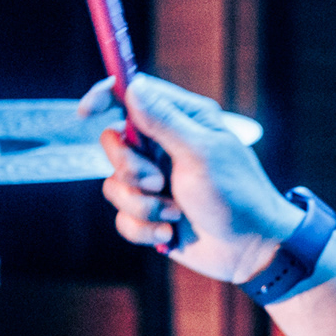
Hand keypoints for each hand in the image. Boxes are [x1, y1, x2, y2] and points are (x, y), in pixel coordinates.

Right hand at [80, 75, 302, 284]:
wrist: (249, 249)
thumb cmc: (236, 195)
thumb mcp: (200, 154)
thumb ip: (164, 122)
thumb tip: (133, 86)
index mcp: (183, 121)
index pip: (134, 95)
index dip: (106, 97)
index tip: (86, 112)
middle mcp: (166, 146)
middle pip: (113, 142)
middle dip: (130, 169)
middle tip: (159, 182)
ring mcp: (156, 181)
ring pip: (114, 184)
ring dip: (142, 205)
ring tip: (175, 212)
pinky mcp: (151, 212)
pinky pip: (122, 217)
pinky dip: (144, 228)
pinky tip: (171, 232)